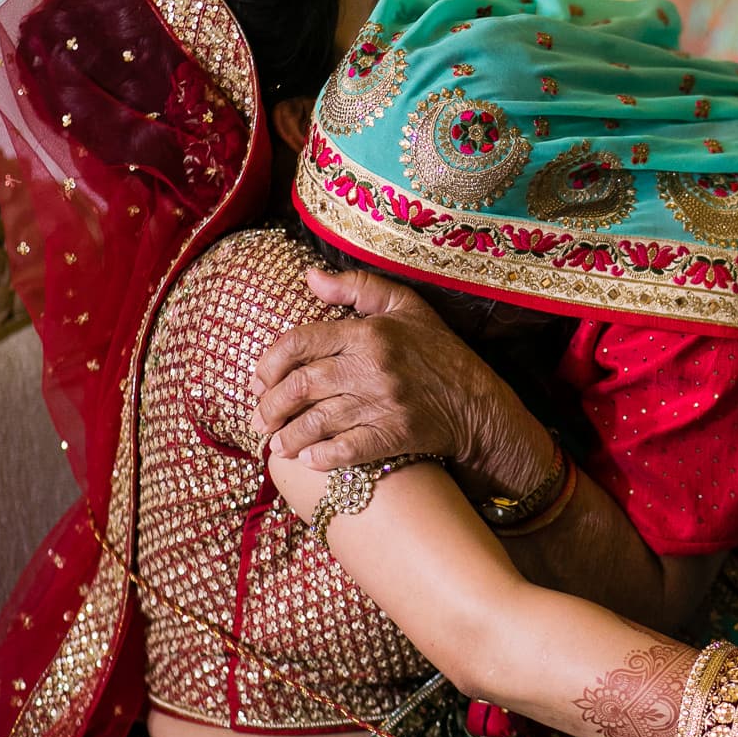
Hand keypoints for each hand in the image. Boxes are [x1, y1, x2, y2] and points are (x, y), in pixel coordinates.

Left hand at [250, 267, 527, 478]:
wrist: (478, 403)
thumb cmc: (438, 352)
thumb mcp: (404, 306)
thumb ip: (356, 287)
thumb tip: (309, 277)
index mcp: (368, 332)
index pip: (299, 342)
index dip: (269, 362)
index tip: (259, 379)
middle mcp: (371, 366)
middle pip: (300, 386)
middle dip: (271, 405)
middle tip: (261, 418)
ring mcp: (383, 403)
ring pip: (317, 421)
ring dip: (289, 437)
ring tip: (277, 445)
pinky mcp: (395, 435)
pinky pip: (346, 449)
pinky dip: (322, 457)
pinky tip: (310, 460)